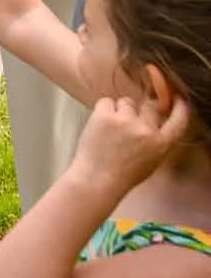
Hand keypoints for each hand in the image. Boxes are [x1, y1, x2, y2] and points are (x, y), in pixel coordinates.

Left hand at [71, 94, 195, 192]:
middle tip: (128, 122)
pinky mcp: (105, 115)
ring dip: (121, 110)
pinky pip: (107, 101)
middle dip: (141, 111)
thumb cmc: (124, 173)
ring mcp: (125, 120)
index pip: (179, 119)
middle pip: (149, 106)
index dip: (179, 107)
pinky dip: (104, 109)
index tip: (177, 99)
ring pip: (127, 102)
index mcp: (161, 143)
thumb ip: (157, 139)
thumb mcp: (152, 159)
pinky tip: (100, 123)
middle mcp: (146, 129)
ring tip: (112, 127)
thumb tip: (155, 120)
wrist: (97, 178)